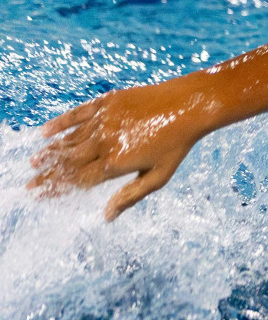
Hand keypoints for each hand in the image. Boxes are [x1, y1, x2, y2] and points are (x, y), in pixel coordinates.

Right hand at [28, 78, 209, 219]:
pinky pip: (76, 115)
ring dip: (50, 153)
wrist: (188, 106)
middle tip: (29, 184)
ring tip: (35, 163)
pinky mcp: (105, 103)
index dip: (56, 189)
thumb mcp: (158, 177)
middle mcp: (104, 142)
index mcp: (115, 163)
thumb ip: (131, 196)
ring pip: (68, 140)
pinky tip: (46, 133)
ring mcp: (103, 121)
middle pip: (67, 163)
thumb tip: (107, 216)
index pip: (77, 180)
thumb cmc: (176, 145)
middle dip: (46, 175)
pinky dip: (59, 124)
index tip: (39, 196)